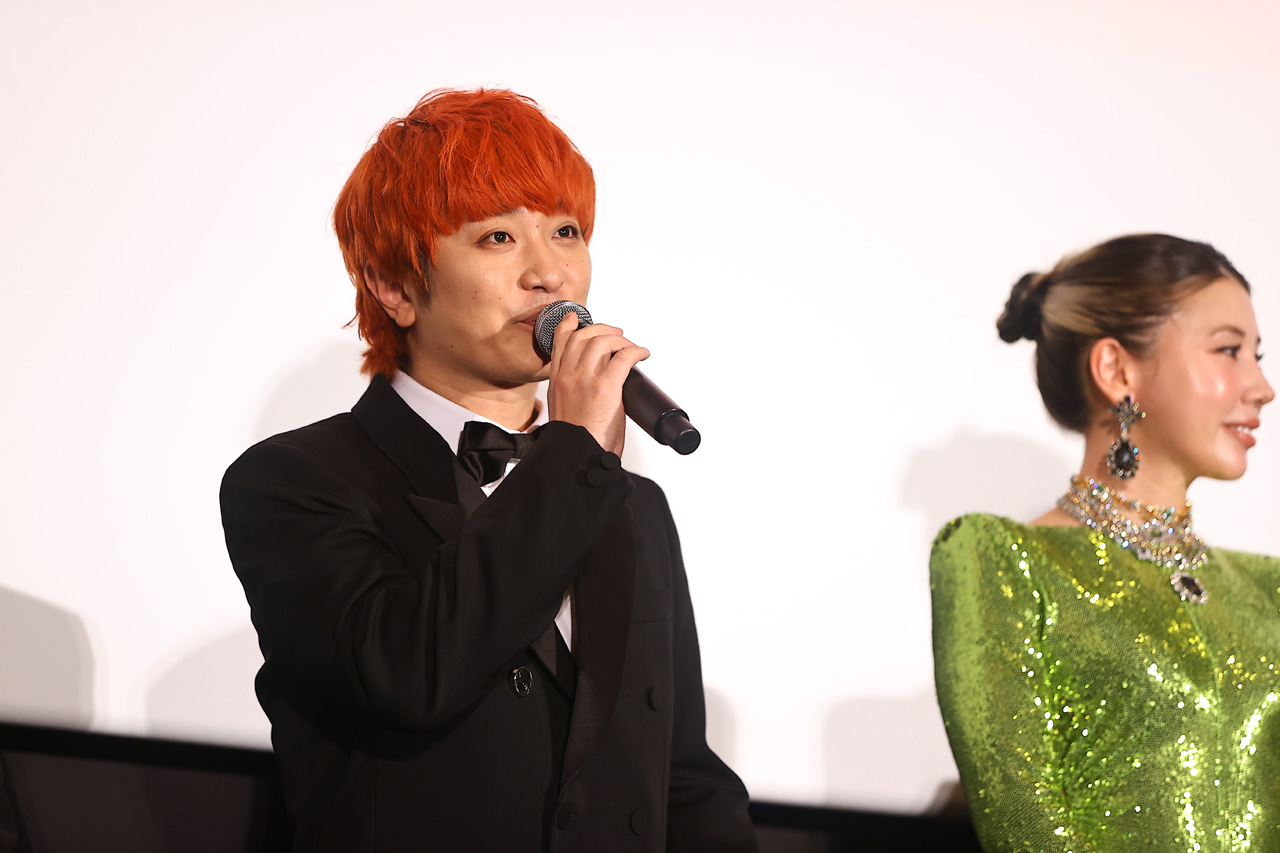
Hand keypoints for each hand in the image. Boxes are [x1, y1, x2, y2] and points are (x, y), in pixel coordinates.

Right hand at [547, 312, 649, 455]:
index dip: (569, 327)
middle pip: (583, 336)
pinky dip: (636, 351)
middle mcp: (568, 376)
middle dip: (601, 329)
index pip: (560, 343)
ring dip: (620, 339)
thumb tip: (594, 386)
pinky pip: (624, 357)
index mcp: (557, 382)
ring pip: (602, 341)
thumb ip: (573, 393)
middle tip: (615, 334)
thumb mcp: (565, 410)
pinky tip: (642, 354)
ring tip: (629, 345)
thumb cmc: (577, 441)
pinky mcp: (606, 386)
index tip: (576, 320)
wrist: (578, 457)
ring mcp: (586, 379)